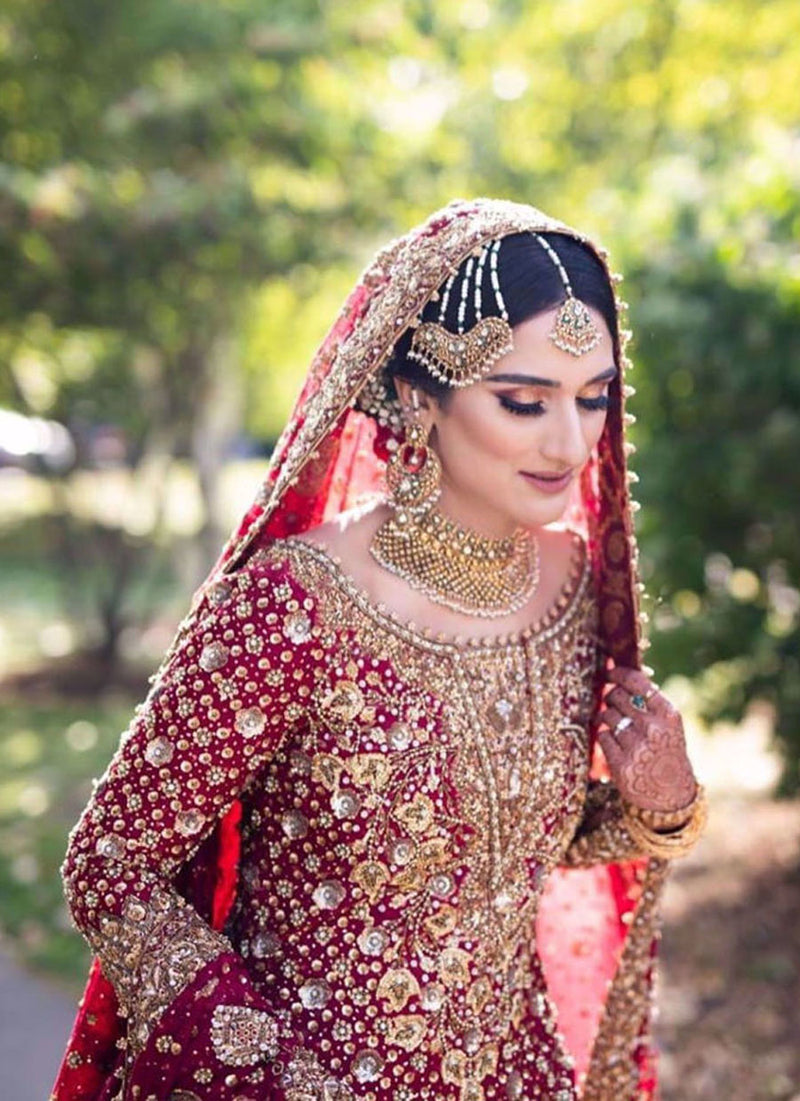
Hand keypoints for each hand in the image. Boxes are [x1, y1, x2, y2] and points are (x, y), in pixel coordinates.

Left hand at [597, 663, 696, 812]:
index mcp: (668, 714)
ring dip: (607, 717)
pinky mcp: (621, 765)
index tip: (609, 673)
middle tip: (611, 701)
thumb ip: (649, 702)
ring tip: (616, 725)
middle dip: (610, 697)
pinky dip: (606, 737)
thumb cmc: (666, 750)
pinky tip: (616, 744)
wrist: (672, 793)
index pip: (637, 683)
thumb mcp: (668, 724)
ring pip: (607, 716)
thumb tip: (619, 676)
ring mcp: (636, 748)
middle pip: (617, 697)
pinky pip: (603, 737)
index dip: (618, 674)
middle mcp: (653, 729)